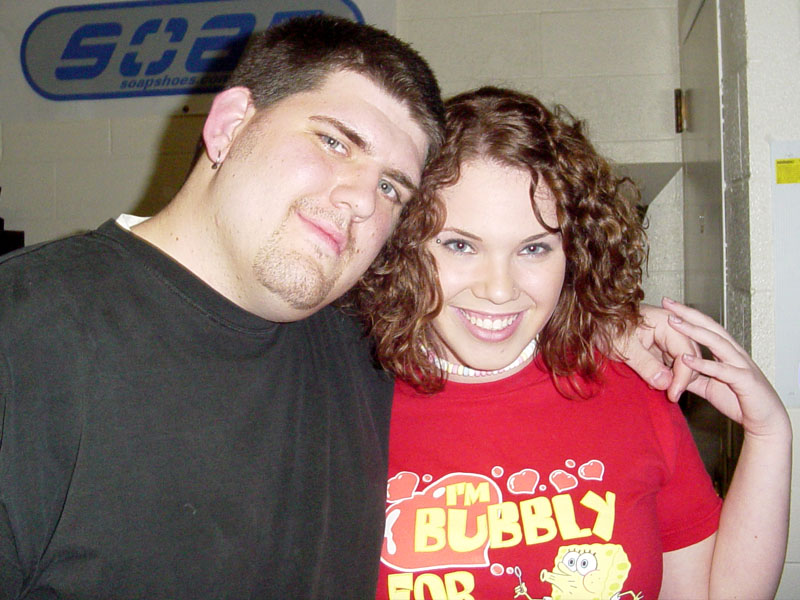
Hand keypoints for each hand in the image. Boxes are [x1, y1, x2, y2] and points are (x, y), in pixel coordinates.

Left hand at [615, 302, 700, 400]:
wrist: (595, 320)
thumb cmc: (606, 327)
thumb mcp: (624, 347)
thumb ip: (645, 364)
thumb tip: (666, 383)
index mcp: (667, 323)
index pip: (686, 353)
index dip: (683, 376)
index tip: (673, 394)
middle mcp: (673, 328)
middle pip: (690, 357)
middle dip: (681, 378)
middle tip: (667, 394)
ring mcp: (668, 337)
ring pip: (682, 362)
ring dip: (674, 377)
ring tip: (656, 386)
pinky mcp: (661, 345)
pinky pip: (671, 363)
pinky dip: (666, 374)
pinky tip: (653, 381)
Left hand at [662, 297, 789, 438]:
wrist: (765, 421)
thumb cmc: (741, 401)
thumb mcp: (710, 387)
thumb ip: (693, 378)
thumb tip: (672, 373)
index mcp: (727, 352)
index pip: (706, 327)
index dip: (688, 315)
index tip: (668, 305)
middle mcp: (734, 353)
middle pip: (711, 327)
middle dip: (689, 314)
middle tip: (668, 302)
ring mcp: (741, 364)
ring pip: (717, 342)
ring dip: (694, 331)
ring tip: (674, 322)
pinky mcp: (744, 380)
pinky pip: (721, 370)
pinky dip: (703, 364)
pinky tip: (686, 358)